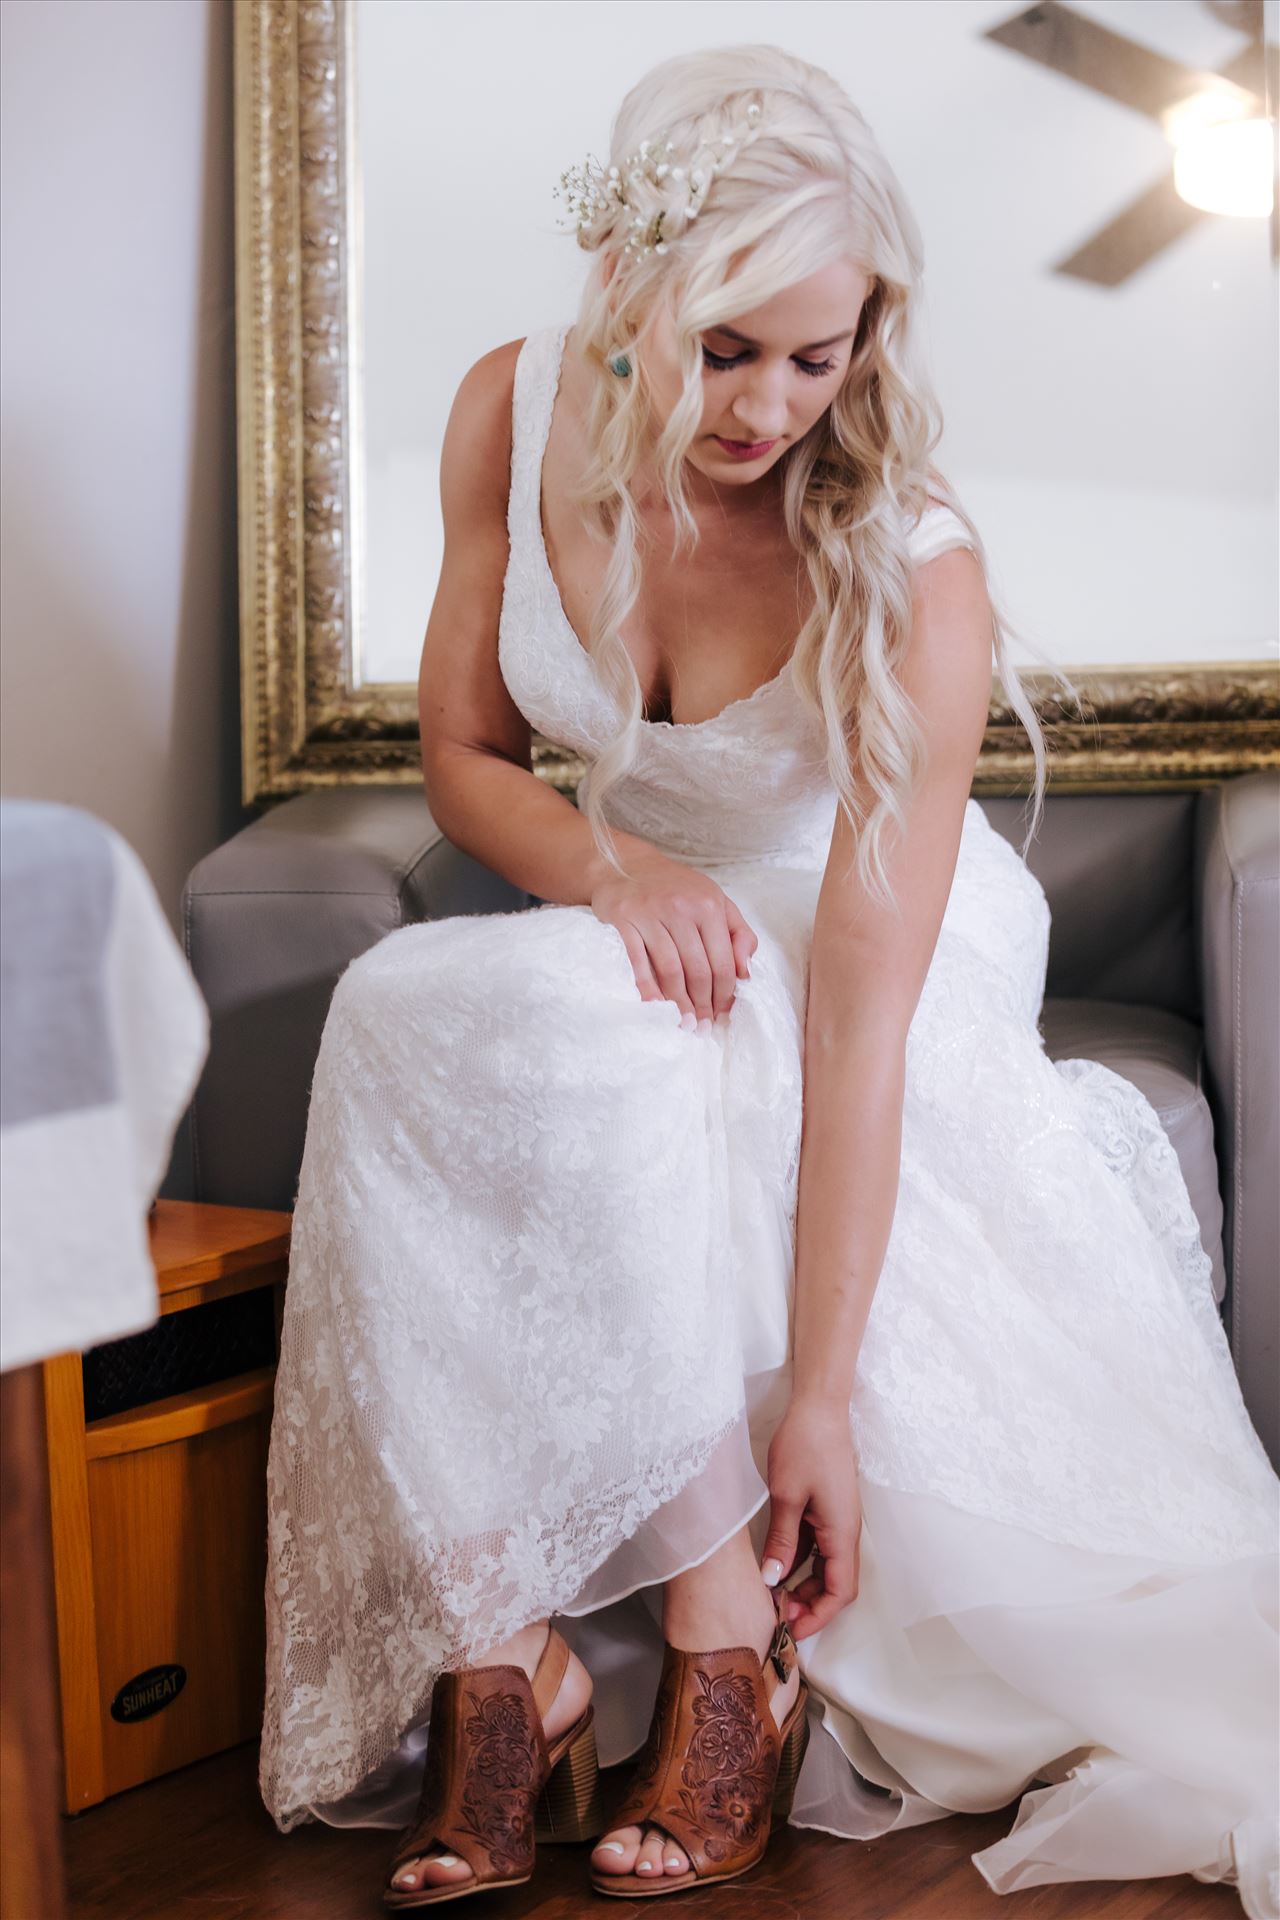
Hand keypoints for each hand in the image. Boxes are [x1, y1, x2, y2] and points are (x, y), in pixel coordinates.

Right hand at [591, 849, 757, 1024]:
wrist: (626, 864)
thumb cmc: (676, 889)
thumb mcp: (716, 901)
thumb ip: (739, 935)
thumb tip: (746, 974)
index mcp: (709, 906)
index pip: (723, 962)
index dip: (724, 994)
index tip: (722, 1014)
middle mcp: (682, 908)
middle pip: (698, 970)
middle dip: (703, 1005)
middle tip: (702, 1028)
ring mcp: (651, 914)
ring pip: (670, 970)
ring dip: (678, 1003)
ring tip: (684, 1025)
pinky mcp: (624, 919)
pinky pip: (637, 961)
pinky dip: (647, 987)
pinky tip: (655, 1007)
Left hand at [759, 1399, 861, 1639]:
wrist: (819, 1407)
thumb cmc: (805, 1446)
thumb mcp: (786, 1496)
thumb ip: (781, 1540)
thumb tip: (772, 1581)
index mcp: (842, 1533)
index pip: (840, 1591)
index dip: (818, 1616)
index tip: (791, 1630)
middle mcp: (845, 1532)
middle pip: (836, 1584)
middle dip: (810, 1605)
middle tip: (776, 1616)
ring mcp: (836, 1521)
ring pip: (826, 1567)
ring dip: (804, 1585)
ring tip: (772, 1596)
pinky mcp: (826, 1510)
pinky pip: (817, 1547)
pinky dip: (799, 1561)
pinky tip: (774, 1565)